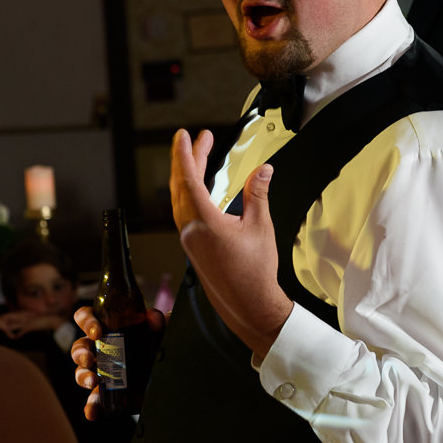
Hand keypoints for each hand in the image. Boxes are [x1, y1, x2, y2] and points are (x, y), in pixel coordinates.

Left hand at [1, 310, 68, 337]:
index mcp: (27, 315)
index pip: (17, 314)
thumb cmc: (44, 320)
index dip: (10, 314)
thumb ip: (30, 321)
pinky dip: (19, 334)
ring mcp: (28, 322)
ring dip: (10, 326)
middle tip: (0, 318)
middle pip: (15, 317)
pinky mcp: (31, 327)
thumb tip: (26, 323)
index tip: (3, 315)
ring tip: (4, 328)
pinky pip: (23, 331)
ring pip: (17, 324)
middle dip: (8, 318)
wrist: (50, 320)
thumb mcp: (36, 319)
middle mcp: (26, 318)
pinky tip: (14, 337)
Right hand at [71, 305, 166, 421]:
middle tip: (90, 358)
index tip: (97, 332)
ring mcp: (101, 371)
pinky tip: (92, 413)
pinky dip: (91, 406)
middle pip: (79, 346)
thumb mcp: (160, 332)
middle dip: (80, 352)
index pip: (86, 317)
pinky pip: (93, 400)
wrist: (169, 369)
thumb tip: (153, 317)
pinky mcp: (107, 392)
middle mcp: (99, 348)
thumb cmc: (158, 342)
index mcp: (107, 326)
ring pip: (81, 371)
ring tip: (93, 381)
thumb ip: (158, 323)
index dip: (86, 321)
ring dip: (82, 376)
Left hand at [169, 129, 292, 360]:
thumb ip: (257, 195)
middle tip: (195, 138)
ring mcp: (188, 239)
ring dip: (186, 175)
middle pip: (181, 186)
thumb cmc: (254, 272)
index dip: (185, 154)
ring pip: (180, 199)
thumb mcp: (260, 227)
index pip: (188, 180)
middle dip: (186, 159)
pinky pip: (184, 212)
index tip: (184, 136)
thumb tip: (263, 171)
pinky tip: (200, 188)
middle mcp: (189, 230)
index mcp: (203, 222)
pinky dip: (189, 193)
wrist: (248, 306)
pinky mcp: (192, 246)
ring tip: (198, 157)